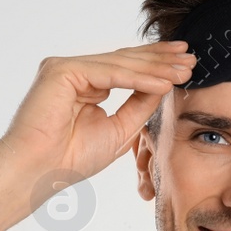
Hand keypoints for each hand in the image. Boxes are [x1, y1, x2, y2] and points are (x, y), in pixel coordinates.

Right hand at [0, 42, 194, 193]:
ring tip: (184, 69)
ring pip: (120, 64)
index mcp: (85, 85)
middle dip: (161, 59)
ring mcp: (66, 68)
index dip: (157, 67)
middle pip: (125, 61)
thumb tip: (164, 86)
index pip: (126, 70)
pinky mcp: (61, 70)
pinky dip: (138, 78)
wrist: (38, 173)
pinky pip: (109, 73)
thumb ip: (138, 106)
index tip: (185, 67)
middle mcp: (74, 72)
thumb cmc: (69, 159)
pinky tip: (163, 82)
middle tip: (192, 57)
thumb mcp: (118, 130)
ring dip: (155, 68)